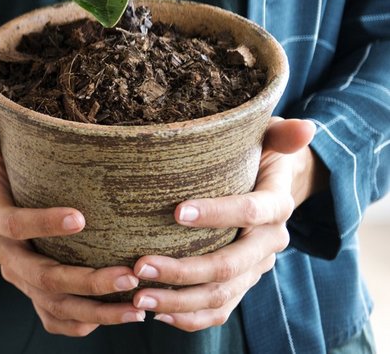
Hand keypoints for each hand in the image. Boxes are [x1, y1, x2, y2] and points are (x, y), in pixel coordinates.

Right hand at [0, 121, 147, 335]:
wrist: (2, 207)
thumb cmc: (10, 174)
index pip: (13, 226)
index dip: (42, 223)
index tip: (80, 218)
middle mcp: (6, 257)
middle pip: (43, 278)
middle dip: (87, 281)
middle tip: (127, 274)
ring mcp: (21, 282)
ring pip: (56, 307)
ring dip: (98, 310)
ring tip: (138, 305)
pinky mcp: (36, 298)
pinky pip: (57, 321)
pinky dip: (86, 324)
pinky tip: (121, 316)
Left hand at [130, 118, 317, 330]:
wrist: (274, 184)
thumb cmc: (260, 153)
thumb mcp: (268, 136)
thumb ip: (281, 133)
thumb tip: (304, 127)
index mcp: (277, 205)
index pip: (251, 212)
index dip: (218, 213)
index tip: (176, 211)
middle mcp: (269, 243)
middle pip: (231, 265)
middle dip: (185, 269)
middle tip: (140, 264)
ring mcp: (256, 268)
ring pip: (222, 294)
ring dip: (180, 299)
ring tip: (139, 295)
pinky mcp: (241, 285)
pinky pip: (220, 309)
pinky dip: (191, 317)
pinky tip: (159, 313)